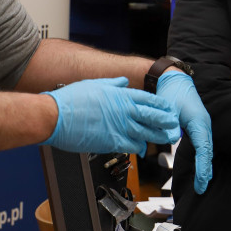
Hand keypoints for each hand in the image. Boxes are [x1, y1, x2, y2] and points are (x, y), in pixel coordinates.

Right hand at [42, 77, 178, 154]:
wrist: (56, 116)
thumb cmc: (72, 100)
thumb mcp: (96, 84)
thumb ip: (113, 83)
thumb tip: (124, 81)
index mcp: (120, 95)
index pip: (148, 99)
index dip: (161, 105)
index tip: (169, 108)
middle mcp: (123, 111)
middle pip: (152, 116)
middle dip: (166, 121)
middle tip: (174, 125)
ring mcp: (119, 127)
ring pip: (146, 133)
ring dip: (158, 136)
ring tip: (167, 138)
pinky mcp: (111, 142)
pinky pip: (132, 146)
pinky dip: (140, 148)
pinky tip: (144, 149)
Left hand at [157, 70, 212, 193]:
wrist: (175, 81)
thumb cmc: (172, 93)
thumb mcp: (168, 108)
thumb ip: (170, 125)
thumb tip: (172, 139)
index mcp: (198, 121)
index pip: (203, 147)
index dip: (203, 165)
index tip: (201, 180)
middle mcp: (204, 125)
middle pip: (207, 151)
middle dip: (205, 171)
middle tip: (201, 188)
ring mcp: (202, 126)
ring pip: (206, 150)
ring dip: (205, 166)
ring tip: (202, 184)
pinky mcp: (198, 128)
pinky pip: (203, 146)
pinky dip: (202, 159)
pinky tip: (200, 170)